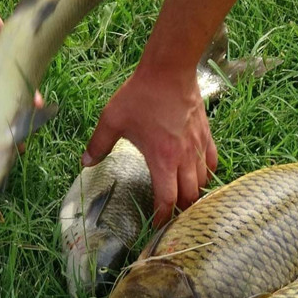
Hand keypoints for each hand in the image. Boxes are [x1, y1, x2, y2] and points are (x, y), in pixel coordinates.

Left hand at [82, 68, 217, 226]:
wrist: (170, 71)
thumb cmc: (141, 95)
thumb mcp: (112, 119)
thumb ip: (98, 144)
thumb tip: (85, 162)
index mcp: (162, 160)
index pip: (167, 200)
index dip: (162, 218)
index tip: (156, 226)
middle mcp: (184, 159)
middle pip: (189, 196)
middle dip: (181, 211)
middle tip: (170, 218)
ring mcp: (198, 148)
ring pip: (203, 183)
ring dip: (194, 194)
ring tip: (184, 200)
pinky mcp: (206, 136)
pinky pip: (212, 163)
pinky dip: (207, 175)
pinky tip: (199, 176)